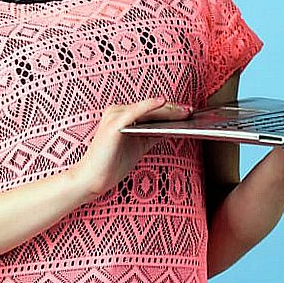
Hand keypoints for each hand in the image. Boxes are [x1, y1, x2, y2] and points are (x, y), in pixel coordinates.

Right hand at [69, 98, 192, 200]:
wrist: (92, 179)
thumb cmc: (111, 165)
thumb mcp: (138, 147)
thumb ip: (151, 135)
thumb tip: (171, 128)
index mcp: (122, 115)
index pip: (151, 110)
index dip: (171, 110)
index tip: (188, 112)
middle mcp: (118, 111)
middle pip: (152, 109)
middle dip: (173, 110)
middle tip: (191, 111)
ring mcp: (116, 116)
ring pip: (148, 110)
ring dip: (168, 110)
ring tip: (185, 111)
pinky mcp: (115, 123)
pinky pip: (136, 112)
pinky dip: (150, 106)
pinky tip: (163, 103)